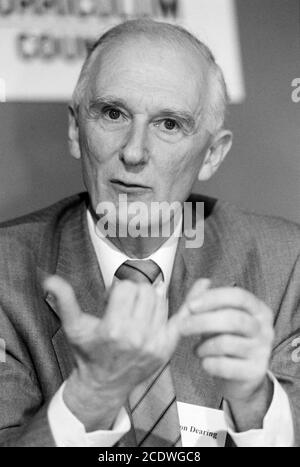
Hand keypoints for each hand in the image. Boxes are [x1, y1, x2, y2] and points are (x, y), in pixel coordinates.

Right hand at [44, 276, 182, 430]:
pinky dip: (193, 301)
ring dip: (149, 299)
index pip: (126, 287)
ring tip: (137, 311)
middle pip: (145, 291)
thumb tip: (48, 279)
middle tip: (124, 304)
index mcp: (114, 329)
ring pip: (161, 300)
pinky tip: (205, 284)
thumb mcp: (74, 327)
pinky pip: (183, 318)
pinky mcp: (167, 347)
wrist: (104, 383)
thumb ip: (64, 301)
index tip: (110, 299)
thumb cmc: (89, 352)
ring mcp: (155, 343)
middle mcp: (137, 337)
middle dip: (133, 291)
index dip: (115, 289)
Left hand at [181, 280, 273, 404]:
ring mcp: (262, 351)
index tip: (191, 305)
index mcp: (258, 309)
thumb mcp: (216, 318)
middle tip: (182, 327)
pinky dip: (209, 363)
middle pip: (233, 319)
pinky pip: (226, 366)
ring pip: (227, 343)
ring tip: (197, 350)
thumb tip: (203, 282)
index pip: (239, 296)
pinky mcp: (255, 372)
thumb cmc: (225, 341)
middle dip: (202, 321)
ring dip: (204, 346)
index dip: (213, 298)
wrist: (239, 378)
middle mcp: (264, 328)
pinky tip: (205, 362)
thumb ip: (207, 301)